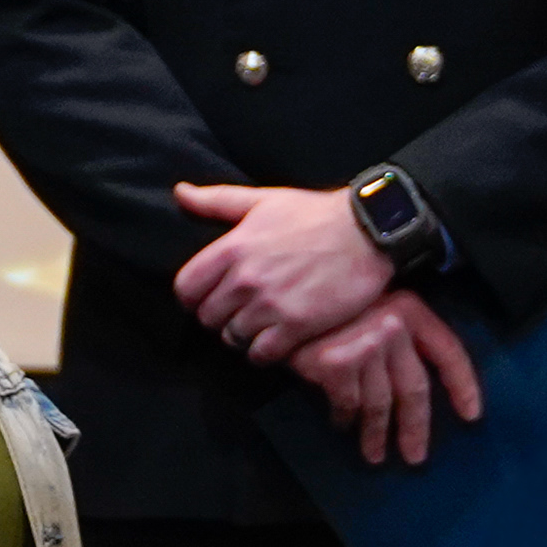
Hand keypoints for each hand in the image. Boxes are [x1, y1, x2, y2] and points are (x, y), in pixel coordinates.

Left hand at [170, 184, 389, 359]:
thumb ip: (216, 200)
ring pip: (233, 338)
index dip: (194, 297)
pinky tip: (278, 338)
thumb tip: (179, 192)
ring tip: (261, 324)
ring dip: (244, 335)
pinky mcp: (297, 326)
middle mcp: (246, 278)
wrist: (368, 230)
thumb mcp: (263, 200)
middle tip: (240, 311)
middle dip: (220, 316)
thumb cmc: (314, 214)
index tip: (210, 296)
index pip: (186, 289)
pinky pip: (261, 354)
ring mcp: (271, 304)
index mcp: (232, 247)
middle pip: (208, 318)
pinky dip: (266, 351)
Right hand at [285, 292, 482, 464]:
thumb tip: (414, 389)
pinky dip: (344, 418)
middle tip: (415, 456)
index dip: (463, 385)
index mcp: (411, 309)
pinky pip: (348, 405)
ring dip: (376, 434)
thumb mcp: (373, 307)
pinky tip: (341, 423)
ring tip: (375, 454)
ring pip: (380, 404)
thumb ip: (398, 339)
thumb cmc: (332, 303)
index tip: (471, 415)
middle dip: (415, 427)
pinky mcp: (337, 364)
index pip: (449, 351)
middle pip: (415, 388)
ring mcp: (367, 345)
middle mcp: (394, 326)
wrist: (283, 293)